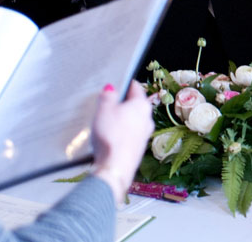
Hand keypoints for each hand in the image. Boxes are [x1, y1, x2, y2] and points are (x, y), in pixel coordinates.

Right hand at [91, 83, 153, 203]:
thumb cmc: (111, 137)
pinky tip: (109, 138)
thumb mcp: (104, 110)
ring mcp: (144, 134)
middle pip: (134, 104)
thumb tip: (111, 88)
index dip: (124, 84)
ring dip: (121, 120)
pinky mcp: (138, 147)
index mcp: (141, 105)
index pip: (135, 87)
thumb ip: (108, 96)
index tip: (117, 84)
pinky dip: (121, 133)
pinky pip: (130, 134)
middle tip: (106, 105)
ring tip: (105, 123)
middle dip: (121, 103)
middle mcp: (147, 118)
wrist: (115, 166)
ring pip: (132, 120)